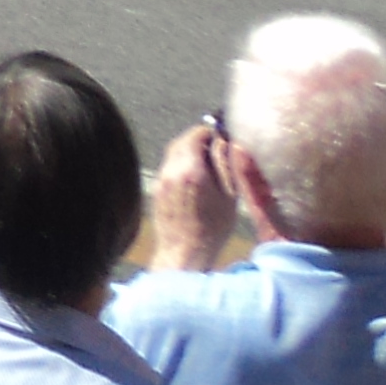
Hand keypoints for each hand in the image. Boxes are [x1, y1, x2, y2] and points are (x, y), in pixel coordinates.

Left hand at [150, 120, 238, 273]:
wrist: (184, 253)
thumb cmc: (212, 227)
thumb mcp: (229, 196)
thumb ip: (225, 165)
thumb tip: (223, 141)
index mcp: (190, 169)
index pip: (196, 134)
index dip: (210, 131)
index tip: (221, 134)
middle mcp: (170, 170)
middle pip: (181, 142)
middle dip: (198, 140)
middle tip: (215, 146)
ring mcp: (160, 179)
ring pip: (173, 154)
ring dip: (188, 152)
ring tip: (208, 164)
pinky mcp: (156, 189)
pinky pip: (169, 168)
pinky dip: (181, 166)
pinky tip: (195, 180)